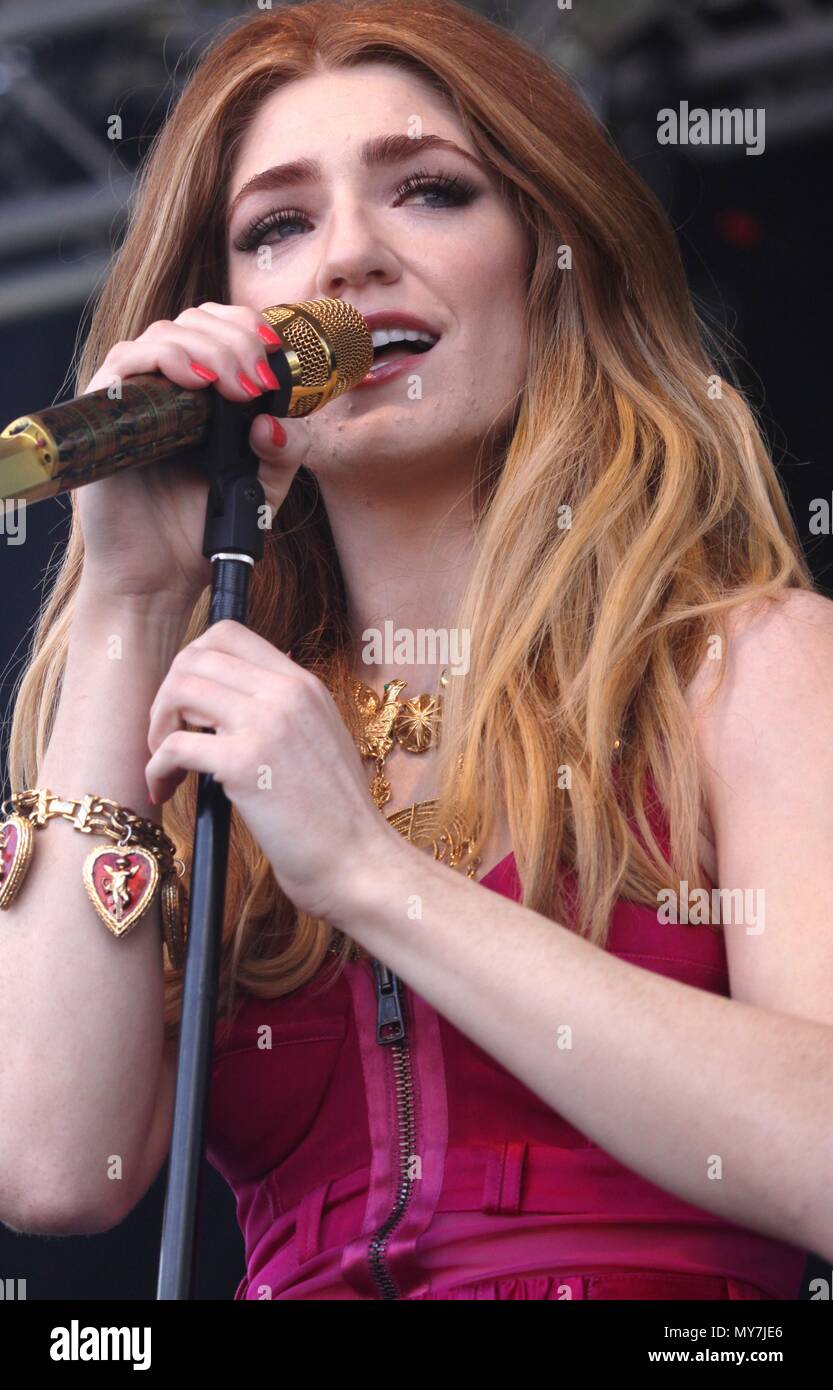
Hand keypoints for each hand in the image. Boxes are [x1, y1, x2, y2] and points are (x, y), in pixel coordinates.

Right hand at [77, 302, 301, 610]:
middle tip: (257, 379)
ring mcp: (134, 398)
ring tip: (237, 385)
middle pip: (195, 321)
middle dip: (236, 338)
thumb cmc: (201, 533)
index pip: (220, 329)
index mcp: (203, 394)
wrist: (159, 579)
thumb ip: (283, 455)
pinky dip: (163, 358)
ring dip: (208, 347)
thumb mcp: (261, 492)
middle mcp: (166, 387)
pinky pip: (125, 363)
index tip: (276, 353)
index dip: (248, 327)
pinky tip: (196, 379)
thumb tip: (271, 422)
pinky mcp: (104, 414)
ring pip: (164, 334)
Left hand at [145, 619, 389, 920]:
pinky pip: (174, 745)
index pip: (229, 634)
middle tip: (168, 734)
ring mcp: (266, 725)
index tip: (188, 702)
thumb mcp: (320, 741)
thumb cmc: (334, 817)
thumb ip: (284, 713)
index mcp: (304, 685)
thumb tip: (230, 702)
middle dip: (167, 694)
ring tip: (164, 761)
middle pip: (195, 657)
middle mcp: (286, 693)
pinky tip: (164, 790)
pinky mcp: (245, 764)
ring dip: (157, 725)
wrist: (357, 862)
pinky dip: (156, 767)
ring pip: (179, 690)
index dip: (192, 662)